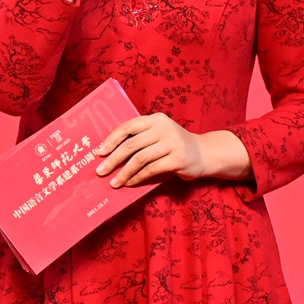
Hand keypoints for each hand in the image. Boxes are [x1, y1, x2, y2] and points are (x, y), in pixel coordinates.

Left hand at [96, 114, 251, 188]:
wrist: (204, 153)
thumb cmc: (175, 146)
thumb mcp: (159, 135)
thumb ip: (140, 138)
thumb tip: (109, 153)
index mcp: (155, 119)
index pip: (128, 127)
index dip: (111, 140)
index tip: (99, 153)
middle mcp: (163, 128)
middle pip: (131, 145)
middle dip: (113, 160)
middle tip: (100, 171)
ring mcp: (172, 143)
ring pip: (140, 159)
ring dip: (124, 173)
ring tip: (113, 183)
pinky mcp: (177, 159)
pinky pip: (151, 170)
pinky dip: (138, 178)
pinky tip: (130, 183)